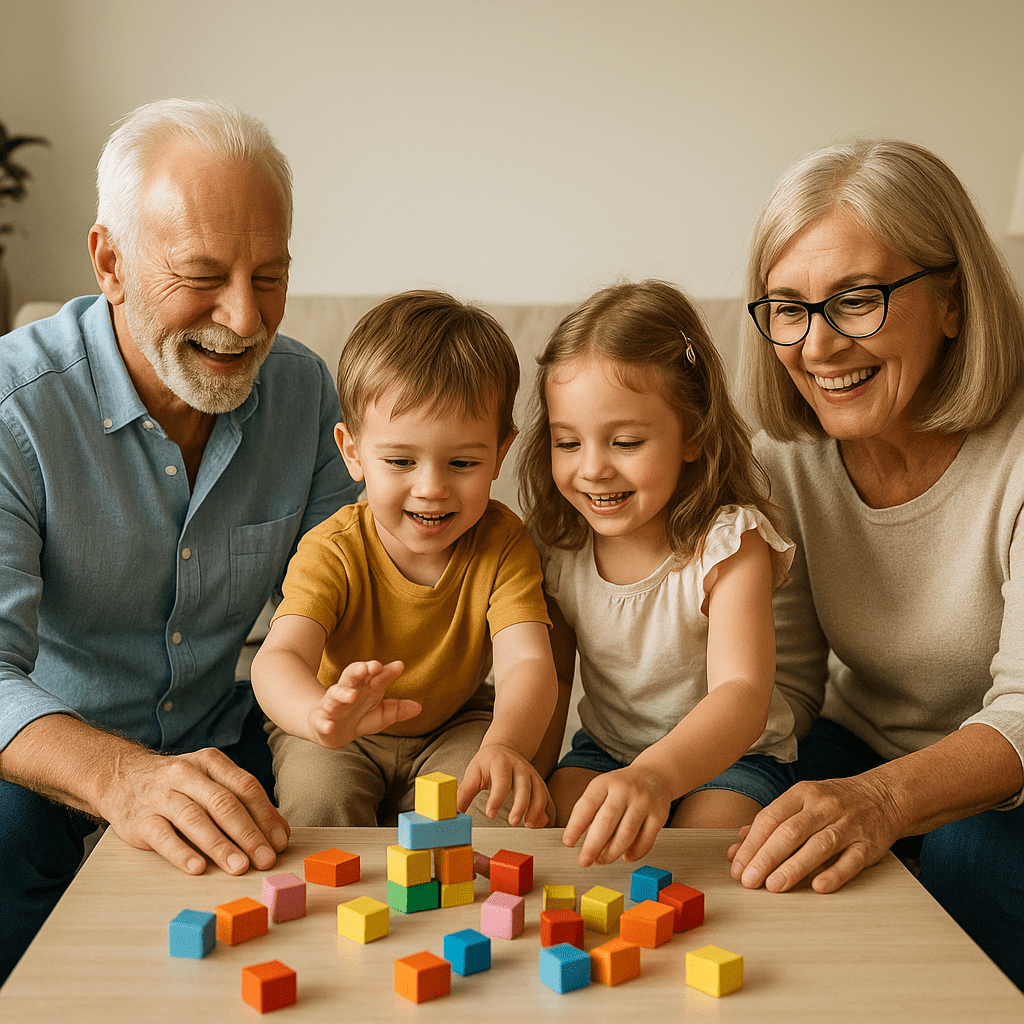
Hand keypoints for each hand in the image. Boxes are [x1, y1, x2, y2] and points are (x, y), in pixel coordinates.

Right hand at [96, 744, 290, 876]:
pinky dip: (182, 853)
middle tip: (265, 859)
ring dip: (220, 845)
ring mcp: (161, 795)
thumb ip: (243, 802)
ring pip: (195, 819)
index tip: (279, 841)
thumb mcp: (210, 781)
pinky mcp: (139, 819)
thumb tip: (280, 832)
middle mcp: (186, 774)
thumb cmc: (180, 785)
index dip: (265, 815)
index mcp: (211, 762)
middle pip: (223, 803)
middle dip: (248, 833)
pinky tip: (198, 868)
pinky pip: (163, 836)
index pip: (245, 787)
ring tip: (239, 867)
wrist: (122, 778)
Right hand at [307, 660, 419, 748]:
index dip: (387, 672)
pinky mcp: (320, 720)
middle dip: (360, 670)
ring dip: (344, 693)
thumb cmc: (358, 717)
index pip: (377, 677)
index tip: (399, 666)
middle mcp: (349, 692)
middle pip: (353, 676)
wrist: (330, 730)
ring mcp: (333, 705)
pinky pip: (321, 720)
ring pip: (336, 694)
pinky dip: (325, 723)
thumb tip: (419, 707)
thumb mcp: (380, 715)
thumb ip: (396, 710)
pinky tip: (330, 726)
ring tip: (353, 695)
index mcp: (366, 688)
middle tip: (372, 666)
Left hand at [457, 742, 550, 826]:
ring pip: (540, 791)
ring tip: (529, 826)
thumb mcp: (473, 772)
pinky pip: (548, 798)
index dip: (497, 797)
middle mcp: (520, 767)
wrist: (505, 747)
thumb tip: (453, 812)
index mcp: (500, 763)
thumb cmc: (487, 762)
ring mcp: (532, 775)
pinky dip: (547, 811)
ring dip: (537, 809)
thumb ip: (464, 792)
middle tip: (513, 822)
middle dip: (521, 805)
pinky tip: (541, 824)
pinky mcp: (539, 783)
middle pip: (524, 786)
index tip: (490, 813)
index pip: (501, 780)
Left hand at [562, 765, 671, 866]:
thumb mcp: (601, 788)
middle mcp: (625, 790)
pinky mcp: (659, 815)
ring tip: (601, 860)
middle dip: (593, 846)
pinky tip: (625, 857)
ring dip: (612, 853)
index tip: (568, 843)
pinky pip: (646, 841)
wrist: (653, 775)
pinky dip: (634, 854)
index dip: (576, 826)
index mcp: (605, 783)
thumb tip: (577, 841)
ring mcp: (643, 802)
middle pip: (607, 822)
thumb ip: (590, 811)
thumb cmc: (621, 787)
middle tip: (584, 861)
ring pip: (626, 834)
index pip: (587, 805)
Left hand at [727, 774, 902, 892]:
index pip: (771, 818)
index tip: (737, 867)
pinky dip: (834, 874)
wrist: (883, 796)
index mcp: (801, 794)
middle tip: (749, 881)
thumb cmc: (832, 802)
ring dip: (794, 867)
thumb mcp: (799, 802)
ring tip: (773, 886)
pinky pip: (851, 860)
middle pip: (790, 832)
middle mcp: (823, 807)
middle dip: (766, 858)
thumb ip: (768, 825)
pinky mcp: (868, 845)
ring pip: (818, 846)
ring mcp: (848, 825)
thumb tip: (736, 849)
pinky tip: (818, 886)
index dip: (752, 844)